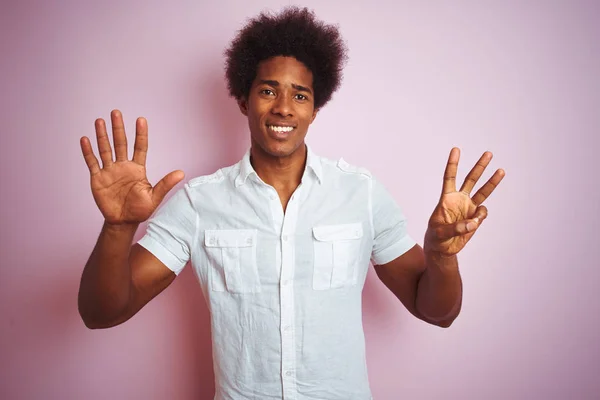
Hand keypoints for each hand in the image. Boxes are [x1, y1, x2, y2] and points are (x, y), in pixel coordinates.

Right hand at [80, 110, 183, 224]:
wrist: (123, 222)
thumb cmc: (140, 210)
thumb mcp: (154, 197)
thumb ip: (165, 184)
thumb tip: (182, 173)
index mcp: (137, 169)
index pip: (140, 147)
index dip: (140, 134)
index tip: (141, 119)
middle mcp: (123, 166)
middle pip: (120, 143)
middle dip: (118, 128)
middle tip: (116, 112)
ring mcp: (110, 171)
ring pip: (105, 149)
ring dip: (102, 135)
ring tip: (99, 121)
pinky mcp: (98, 178)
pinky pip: (92, 162)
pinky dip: (88, 151)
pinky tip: (85, 139)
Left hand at [424, 148, 504, 256]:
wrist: (442, 248)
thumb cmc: (436, 237)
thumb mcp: (440, 233)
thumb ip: (455, 228)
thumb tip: (473, 222)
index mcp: (446, 198)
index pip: (450, 177)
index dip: (453, 163)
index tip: (456, 149)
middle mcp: (459, 199)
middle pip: (471, 180)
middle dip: (479, 167)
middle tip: (488, 153)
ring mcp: (469, 207)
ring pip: (483, 192)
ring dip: (492, 181)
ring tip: (501, 170)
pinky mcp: (475, 217)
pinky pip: (482, 214)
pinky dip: (480, 218)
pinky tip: (472, 224)